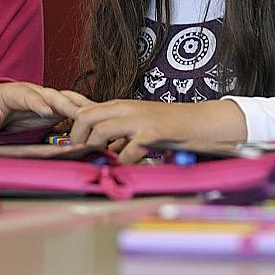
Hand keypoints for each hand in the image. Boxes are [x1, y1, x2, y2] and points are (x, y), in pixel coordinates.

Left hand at [0, 82, 93, 132]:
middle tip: (80, 115)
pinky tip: (99, 120)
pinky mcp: (57, 109)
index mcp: (17, 92)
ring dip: (81, 107)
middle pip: (54, 96)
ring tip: (97, 115)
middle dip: (67, 104)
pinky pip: (74, 109)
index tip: (47, 112)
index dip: (38, 103)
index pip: (28, 95)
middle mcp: (37, 93)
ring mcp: (49, 100)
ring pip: (68, 100)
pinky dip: (86, 113)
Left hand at [68, 99, 246, 162]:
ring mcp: (139, 119)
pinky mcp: (153, 133)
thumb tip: (99, 148)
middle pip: (85, 117)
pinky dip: (124, 163)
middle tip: (82, 156)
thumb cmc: (169, 125)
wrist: (200, 122)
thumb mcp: (138, 122)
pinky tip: (128, 168)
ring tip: (102, 162)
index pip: (84, 112)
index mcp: (120, 105)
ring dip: (96, 150)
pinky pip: (129, 150)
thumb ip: (118, 131)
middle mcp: (126, 108)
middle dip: (78, 139)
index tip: (74, 147)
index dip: (74, 131)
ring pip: (101, 130)